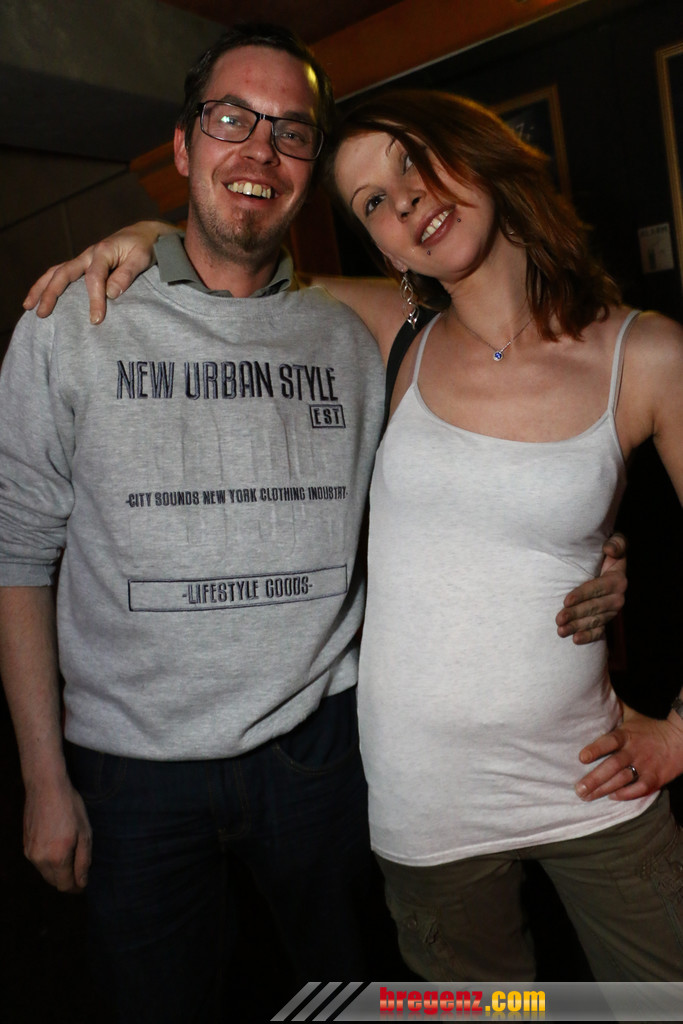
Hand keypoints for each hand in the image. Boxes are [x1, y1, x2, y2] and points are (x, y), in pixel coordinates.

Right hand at [23, 220, 174, 323]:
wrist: (143, 234)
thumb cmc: (145, 247)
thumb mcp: (141, 259)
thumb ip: (127, 275)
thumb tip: (111, 293)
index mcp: (103, 251)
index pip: (94, 278)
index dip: (94, 299)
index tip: (95, 319)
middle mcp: (89, 254)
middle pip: (64, 273)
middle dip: (51, 294)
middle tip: (42, 314)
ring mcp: (84, 259)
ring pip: (56, 272)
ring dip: (41, 288)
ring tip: (28, 306)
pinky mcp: (83, 264)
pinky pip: (61, 273)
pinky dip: (48, 284)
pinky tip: (39, 298)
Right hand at [23, 777, 91, 892]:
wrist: (46, 787)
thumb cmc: (69, 807)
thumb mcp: (85, 833)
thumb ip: (83, 861)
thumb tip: (82, 882)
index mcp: (56, 858)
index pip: (65, 885)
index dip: (76, 888)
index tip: (85, 884)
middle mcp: (39, 859)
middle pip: (54, 881)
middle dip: (67, 880)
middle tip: (81, 871)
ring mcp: (30, 852)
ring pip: (45, 872)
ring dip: (58, 870)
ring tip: (71, 854)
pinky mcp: (25, 844)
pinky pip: (38, 861)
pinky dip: (49, 860)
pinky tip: (58, 846)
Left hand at [556, 532, 626, 643]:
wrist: (607, 566)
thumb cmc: (608, 553)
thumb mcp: (616, 543)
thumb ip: (617, 543)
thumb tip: (610, 549)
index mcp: (617, 580)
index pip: (598, 588)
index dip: (582, 595)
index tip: (566, 600)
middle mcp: (617, 597)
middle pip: (594, 607)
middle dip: (575, 614)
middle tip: (558, 619)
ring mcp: (612, 611)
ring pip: (594, 621)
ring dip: (577, 627)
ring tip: (561, 631)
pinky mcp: (606, 619)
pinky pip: (599, 631)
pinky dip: (588, 636)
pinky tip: (575, 640)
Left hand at [575, 703, 682, 800]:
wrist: (681, 738)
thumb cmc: (650, 728)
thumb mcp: (633, 716)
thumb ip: (615, 709)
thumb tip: (595, 695)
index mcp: (627, 735)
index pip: (609, 741)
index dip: (595, 749)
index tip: (581, 758)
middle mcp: (634, 751)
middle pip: (612, 765)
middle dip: (594, 779)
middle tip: (578, 789)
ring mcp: (645, 766)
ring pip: (622, 780)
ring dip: (604, 789)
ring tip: (587, 796)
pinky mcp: (655, 778)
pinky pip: (639, 789)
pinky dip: (625, 794)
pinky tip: (612, 797)